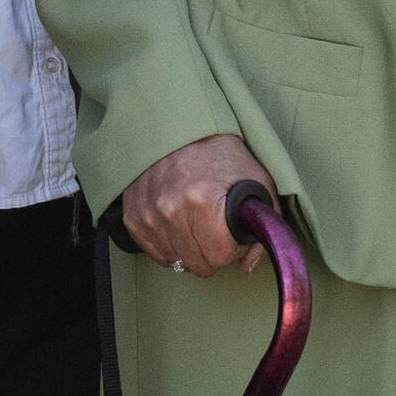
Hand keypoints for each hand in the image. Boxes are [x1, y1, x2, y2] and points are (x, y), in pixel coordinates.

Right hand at [119, 134, 275, 275]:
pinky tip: (179, 224)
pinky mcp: (132, 216)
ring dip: (189, 248)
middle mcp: (171, 210)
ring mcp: (148, 214)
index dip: (232, 249)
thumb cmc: (224, 156)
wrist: (181, 130)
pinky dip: (169, 244)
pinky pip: (155, 251)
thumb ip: (263, 228)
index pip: (219, 258)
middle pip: (197, 264)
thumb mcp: (259, 184)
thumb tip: (248, 265)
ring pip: (175, 260)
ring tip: (196, 222)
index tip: (232, 233)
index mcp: (205, 203)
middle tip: (216, 228)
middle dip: (212, 252)